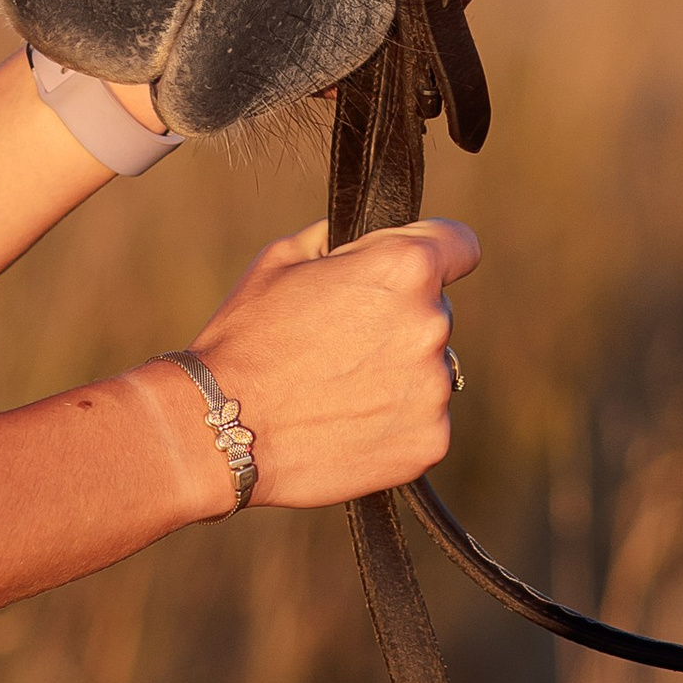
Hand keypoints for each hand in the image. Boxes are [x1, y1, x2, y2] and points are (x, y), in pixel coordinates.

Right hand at [187, 217, 478, 507]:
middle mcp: (432, 325)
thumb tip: (361, 240)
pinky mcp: (430, 442)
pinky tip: (345, 423)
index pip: (460, 245)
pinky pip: (422, 420)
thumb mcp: (284, 257)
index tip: (410, 272)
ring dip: (397, 373)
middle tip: (342, 342)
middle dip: (399, 319)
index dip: (435, 252)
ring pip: (429, 369)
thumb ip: (341, 239)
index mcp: (404, 267)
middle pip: (436, 310)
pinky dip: (393, 422)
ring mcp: (435, 389)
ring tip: (336, 389)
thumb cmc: (249, 337)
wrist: (222, 428)